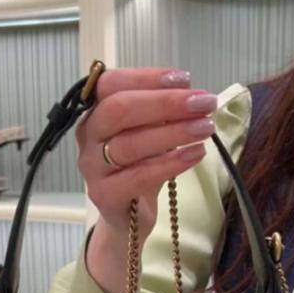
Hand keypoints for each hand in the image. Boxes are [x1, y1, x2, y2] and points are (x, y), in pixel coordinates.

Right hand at [76, 67, 217, 240]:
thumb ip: (163, 112)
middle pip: (119, 110)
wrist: (127, 214)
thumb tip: (191, 92)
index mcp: (96, 110)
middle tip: (203, 103)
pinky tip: (195, 154)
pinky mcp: (105, 195)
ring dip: (173, 132)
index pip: (112, 83)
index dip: (147, 77)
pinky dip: (170, 164)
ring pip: (130, 144)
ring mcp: (93, 167)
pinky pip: (138, 177)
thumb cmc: (139, 165)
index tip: (185, 79)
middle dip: (165, 103)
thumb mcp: (151, 132)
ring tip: (205, 128)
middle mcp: (89, 135)